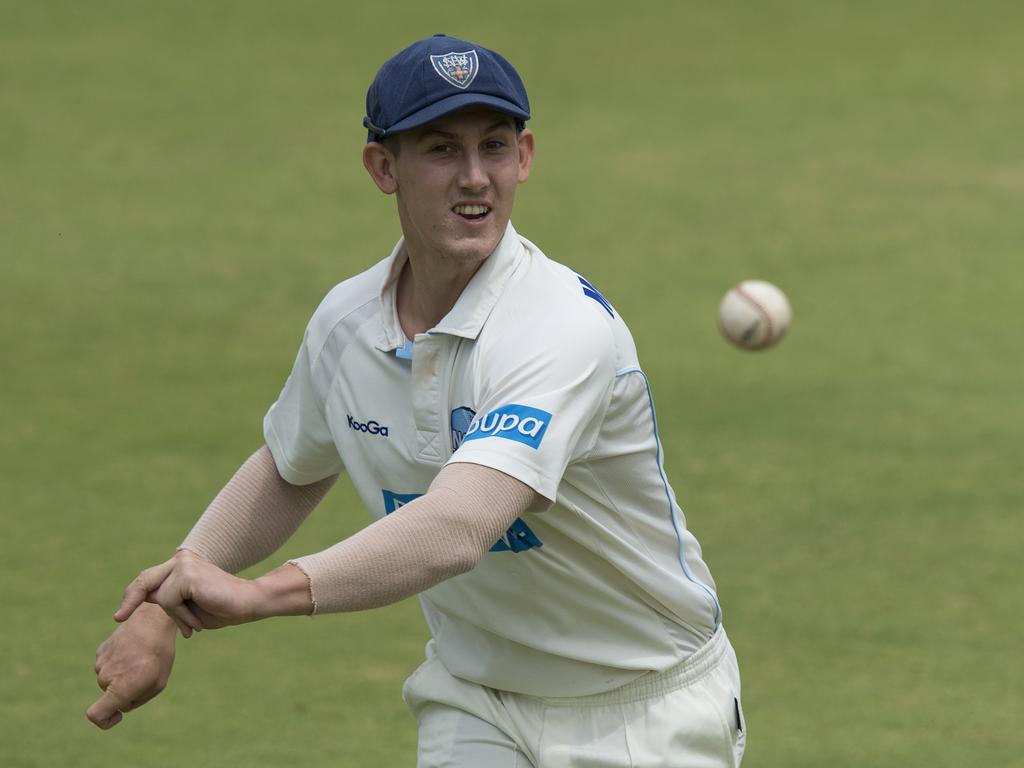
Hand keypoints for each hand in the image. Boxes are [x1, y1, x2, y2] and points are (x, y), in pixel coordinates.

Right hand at [87, 603, 176, 728]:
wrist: (152, 620)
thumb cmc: (160, 654)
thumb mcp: (157, 683)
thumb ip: (136, 700)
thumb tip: (121, 705)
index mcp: (119, 689)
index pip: (96, 715)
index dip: (104, 722)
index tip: (118, 715)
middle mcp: (105, 678)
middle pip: (111, 695)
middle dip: (126, 691)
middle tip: (146, 673)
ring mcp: (100, 663)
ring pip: (111, 679)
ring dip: (123, 675)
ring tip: (142, 659)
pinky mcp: (101, 651)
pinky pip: (109, 665)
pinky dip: (120, 663)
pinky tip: (134, 650)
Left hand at [115, 550, 261, 636]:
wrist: (247, 604)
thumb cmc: (221, 608)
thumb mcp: (188, 607)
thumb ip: (169, 599)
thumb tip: (146, 597)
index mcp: (182, 565)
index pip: (150, 578)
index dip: (133, 595)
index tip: (120, 615)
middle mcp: (181, 560)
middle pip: (145, 580)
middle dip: (130, 599)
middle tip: (117, 618)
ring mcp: (184, 564)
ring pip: (161, 597)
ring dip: (176, 617)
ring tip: (195, 625)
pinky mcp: (187, 573)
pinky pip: (170, 601)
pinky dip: (182, 616)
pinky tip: (198, 621)